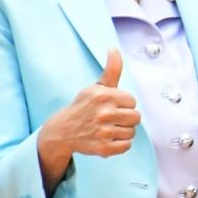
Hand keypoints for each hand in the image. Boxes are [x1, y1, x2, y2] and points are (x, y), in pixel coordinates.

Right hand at [37, 48, 141, 164]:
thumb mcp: (96, 87)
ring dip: (123, 131)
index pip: (132, 101)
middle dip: (126, 118)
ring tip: (108, 128)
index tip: (110, 106)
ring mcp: (103, 132)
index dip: (123, 104)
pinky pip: (127, 146)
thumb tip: (114, 49)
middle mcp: (103, 113)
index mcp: (103, 95)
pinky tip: (108, 139)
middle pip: (136, 117)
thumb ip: (111, 70)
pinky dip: (120, 145)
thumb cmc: (84, 106)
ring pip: (132, 132)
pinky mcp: (103, 148)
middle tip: (111, 119)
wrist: (61, 131)